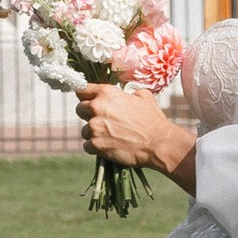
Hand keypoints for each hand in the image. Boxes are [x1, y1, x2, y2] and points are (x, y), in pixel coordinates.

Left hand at [76, 77, 196, 189]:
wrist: (158, 144)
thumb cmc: (153, 119)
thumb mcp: (143, 96)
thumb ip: (128, 92)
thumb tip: (126, 93)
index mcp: (107, 93)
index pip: (82, 90)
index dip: (86, 96)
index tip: (89, 101)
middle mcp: (97, 107)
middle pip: (79, 109)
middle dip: (89, 115)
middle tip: (103, 121)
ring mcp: (94, 127)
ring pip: (84, 130)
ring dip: (94, 133)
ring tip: (110, 137)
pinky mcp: (95, 144)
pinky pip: (87, 146)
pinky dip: (96, 147)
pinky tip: (109, 146)